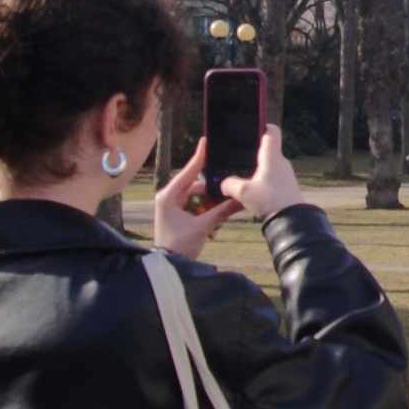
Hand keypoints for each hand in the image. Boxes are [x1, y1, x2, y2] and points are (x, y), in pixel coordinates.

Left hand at [155, 139, 241, 258]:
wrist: (168, 266)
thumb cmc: (180, 245)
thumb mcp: (203, 226)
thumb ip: (222, 211)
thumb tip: (240, 199)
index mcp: (169, 196)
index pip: (188, 172)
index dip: (199, 157)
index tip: (206, 142)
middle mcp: (168, 197)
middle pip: (195, 185)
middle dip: (212, 188)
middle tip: (228, 187)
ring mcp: (171, 206)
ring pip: (196, 196)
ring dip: (210, 201)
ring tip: (224, 205)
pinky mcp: (175, 214)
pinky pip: (194, 205)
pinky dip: (205, 208)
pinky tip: (217, 213)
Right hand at [220, 125, 306, 219]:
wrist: (293, 220)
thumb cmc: (271, 200)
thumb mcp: (244, 192)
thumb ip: (230, 185)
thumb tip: (223, 184)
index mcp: (272, 156)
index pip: (271, 131)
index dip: (262, 125)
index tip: (252, 125)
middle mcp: (281, 162)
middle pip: (267, 150)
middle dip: (253, 152)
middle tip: (237, 155)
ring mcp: (285, 175)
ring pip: (268, 167)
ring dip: (257, 170)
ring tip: (241, 176)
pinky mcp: (286, 188)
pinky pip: (271, 180)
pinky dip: (261, 182)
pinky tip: (251, 192)